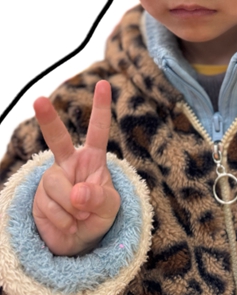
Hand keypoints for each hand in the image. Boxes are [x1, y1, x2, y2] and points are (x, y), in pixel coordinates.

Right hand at [32, 80, 120, 255]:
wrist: (78, 242)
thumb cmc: (99, 216)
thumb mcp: (110, 207)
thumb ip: (99, 197)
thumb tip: (77, 193)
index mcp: (93, 158)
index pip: (98, 130)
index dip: (101, 107)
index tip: (104, 84)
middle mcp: (70, 162)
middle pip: (58, 138)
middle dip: (48, 118)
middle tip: (38, 100)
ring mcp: (53, 178)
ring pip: (58, 186)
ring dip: (72, 208)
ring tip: (79, 217)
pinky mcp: (39, 196)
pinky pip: (50, 206)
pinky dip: (63, 220)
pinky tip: (68, 223)